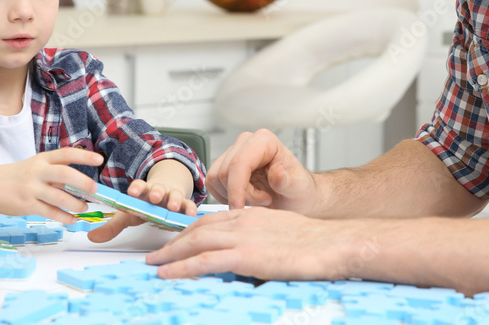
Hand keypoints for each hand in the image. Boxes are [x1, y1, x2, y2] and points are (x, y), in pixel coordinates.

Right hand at [0, 147, 102, 224]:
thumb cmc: (18, 175)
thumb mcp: (36, 166)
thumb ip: (56, 172)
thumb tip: (81, 183)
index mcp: (42, 159)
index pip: (66, 154)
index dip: (84, 156)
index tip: (100, 160)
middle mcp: (38, 172)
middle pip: (64, 174)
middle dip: (83, 182)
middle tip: (94, 189)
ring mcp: (31, 188)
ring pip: (59, 197)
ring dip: (75, 204)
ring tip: (84, 208)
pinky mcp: (27, 205)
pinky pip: (49, 212)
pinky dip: (64, 217)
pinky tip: (72, 219)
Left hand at [87, 178, 197, 242]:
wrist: (166, 194)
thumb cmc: (145, 206)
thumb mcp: (128, 216)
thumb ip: (111, 227)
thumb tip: (91, 237)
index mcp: (142, 193)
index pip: (138, 187)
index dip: (136, 188)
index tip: (133, 191)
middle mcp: (158, 193)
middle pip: (156, 189)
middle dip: (155, 192)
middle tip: (154, 196)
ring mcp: (172, 197)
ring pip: (174, 196)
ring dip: (173, 199)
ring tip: (172, 206)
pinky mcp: (184, 204)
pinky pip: (188, 205)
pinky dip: (190, 209)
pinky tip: (190, 214)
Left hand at [146, 207, 354, 280]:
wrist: (334, 243)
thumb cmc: (317, 241)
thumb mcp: (282, 231)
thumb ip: (262, 237)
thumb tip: (252, 252)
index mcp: (251, 215)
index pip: (211, 220)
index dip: (190, 230)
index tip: (177, 240)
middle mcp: (242, 221)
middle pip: (198, 229)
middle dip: (174, 242)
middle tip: (155, 253)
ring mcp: (243, 237)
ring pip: (195, 242)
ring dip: (170, 253)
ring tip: (154, 264)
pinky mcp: (246, 256)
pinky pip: (205, 261)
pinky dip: (182, 266)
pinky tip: (168, 273)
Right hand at [206, 129, 316, 212]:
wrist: (295, 197)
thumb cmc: (299, 191)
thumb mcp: (299, 189)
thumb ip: (288, 182)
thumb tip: (276, 172)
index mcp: (265, 141)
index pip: (239, 163)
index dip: (236, 188)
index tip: (239, 208)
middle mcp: (247, 142)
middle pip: (225, 172)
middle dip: (241, 194)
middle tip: (264, 201)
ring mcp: (234, 153)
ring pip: (216, 178)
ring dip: (233, 196)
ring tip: (258, 199)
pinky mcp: (225, 166)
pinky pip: (212, 184)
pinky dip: (225, 196)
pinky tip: (246, 199)